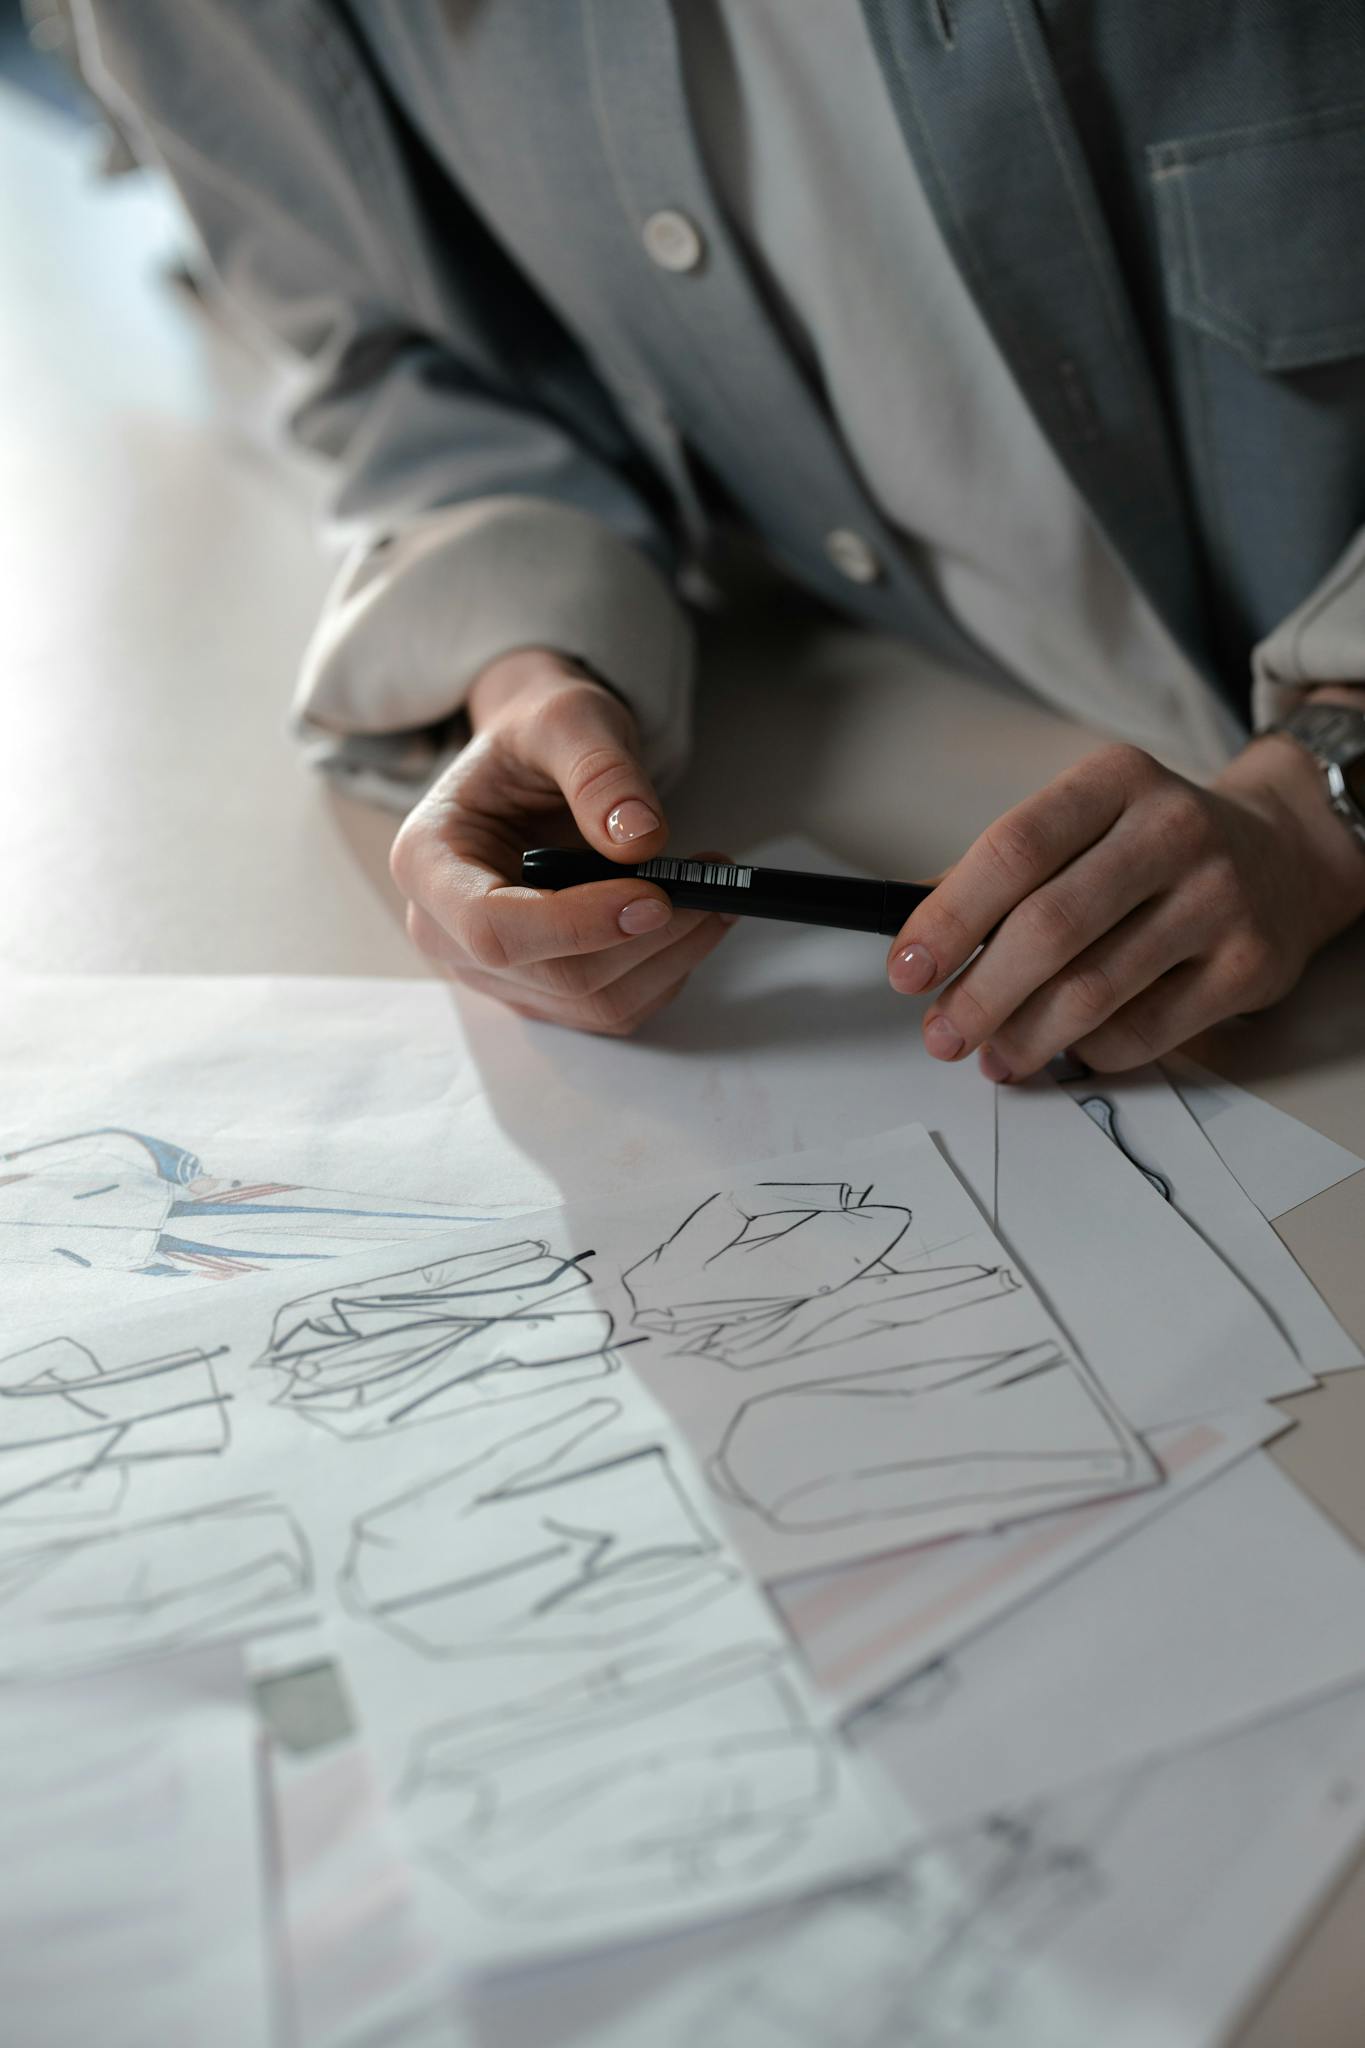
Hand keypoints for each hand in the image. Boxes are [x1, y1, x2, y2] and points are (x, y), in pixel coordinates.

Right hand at [390, 649, 730, 1033]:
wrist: (536, 759)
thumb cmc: (537, 736)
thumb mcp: (567, 720)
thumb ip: (599, 771)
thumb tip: (639, 840)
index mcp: (427, 861)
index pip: (492, 927)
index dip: (576, 925)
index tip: (655, 896)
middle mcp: (445, 931)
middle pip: (554, 976)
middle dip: (645, 939)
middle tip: (710, 887)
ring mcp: (490, 970)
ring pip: (591, 1004)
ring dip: (669, 959)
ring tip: (713, 895)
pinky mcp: (538, 988)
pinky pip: (610, 1008)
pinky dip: (665, 971)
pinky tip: (690, 922)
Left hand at [886, 738, 1364, 1078]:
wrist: (1286, 853)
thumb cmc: (1154, 845)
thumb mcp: (1087, 821)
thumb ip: (1005, 872)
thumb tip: (920, 942)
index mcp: (1115, 781)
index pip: (1014, 848)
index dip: (949, 917)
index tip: (907, 970)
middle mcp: (1173, 831)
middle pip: (1051, 927)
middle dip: (980, 994)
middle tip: (941, 1034)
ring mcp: (1219, 899)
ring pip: (1096, 990)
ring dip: (1026, 1037)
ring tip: (990, 1057)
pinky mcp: (1248, 966)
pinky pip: (1144, 1030)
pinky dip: (1090, 1050)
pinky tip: (1065, 1050)